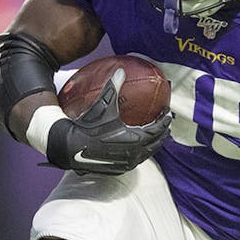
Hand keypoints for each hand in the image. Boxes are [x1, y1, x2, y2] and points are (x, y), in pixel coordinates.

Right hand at [44, 68, 171, 174]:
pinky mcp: (119, 168)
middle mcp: (135, 153)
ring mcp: (128, 163)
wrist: (72, 147)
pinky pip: (136, 160)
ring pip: (147, 154)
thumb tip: (120, 70)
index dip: (164, 119)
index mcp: (136, 138)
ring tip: (156, 136)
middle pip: (156, 143)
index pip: (158, 128)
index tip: (167, 112)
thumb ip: (113, 87)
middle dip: (163, 133)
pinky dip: (142, 153)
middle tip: (166, 123)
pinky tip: (139, 148)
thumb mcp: (103, 105)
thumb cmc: (89, 125)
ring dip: (154, 144)